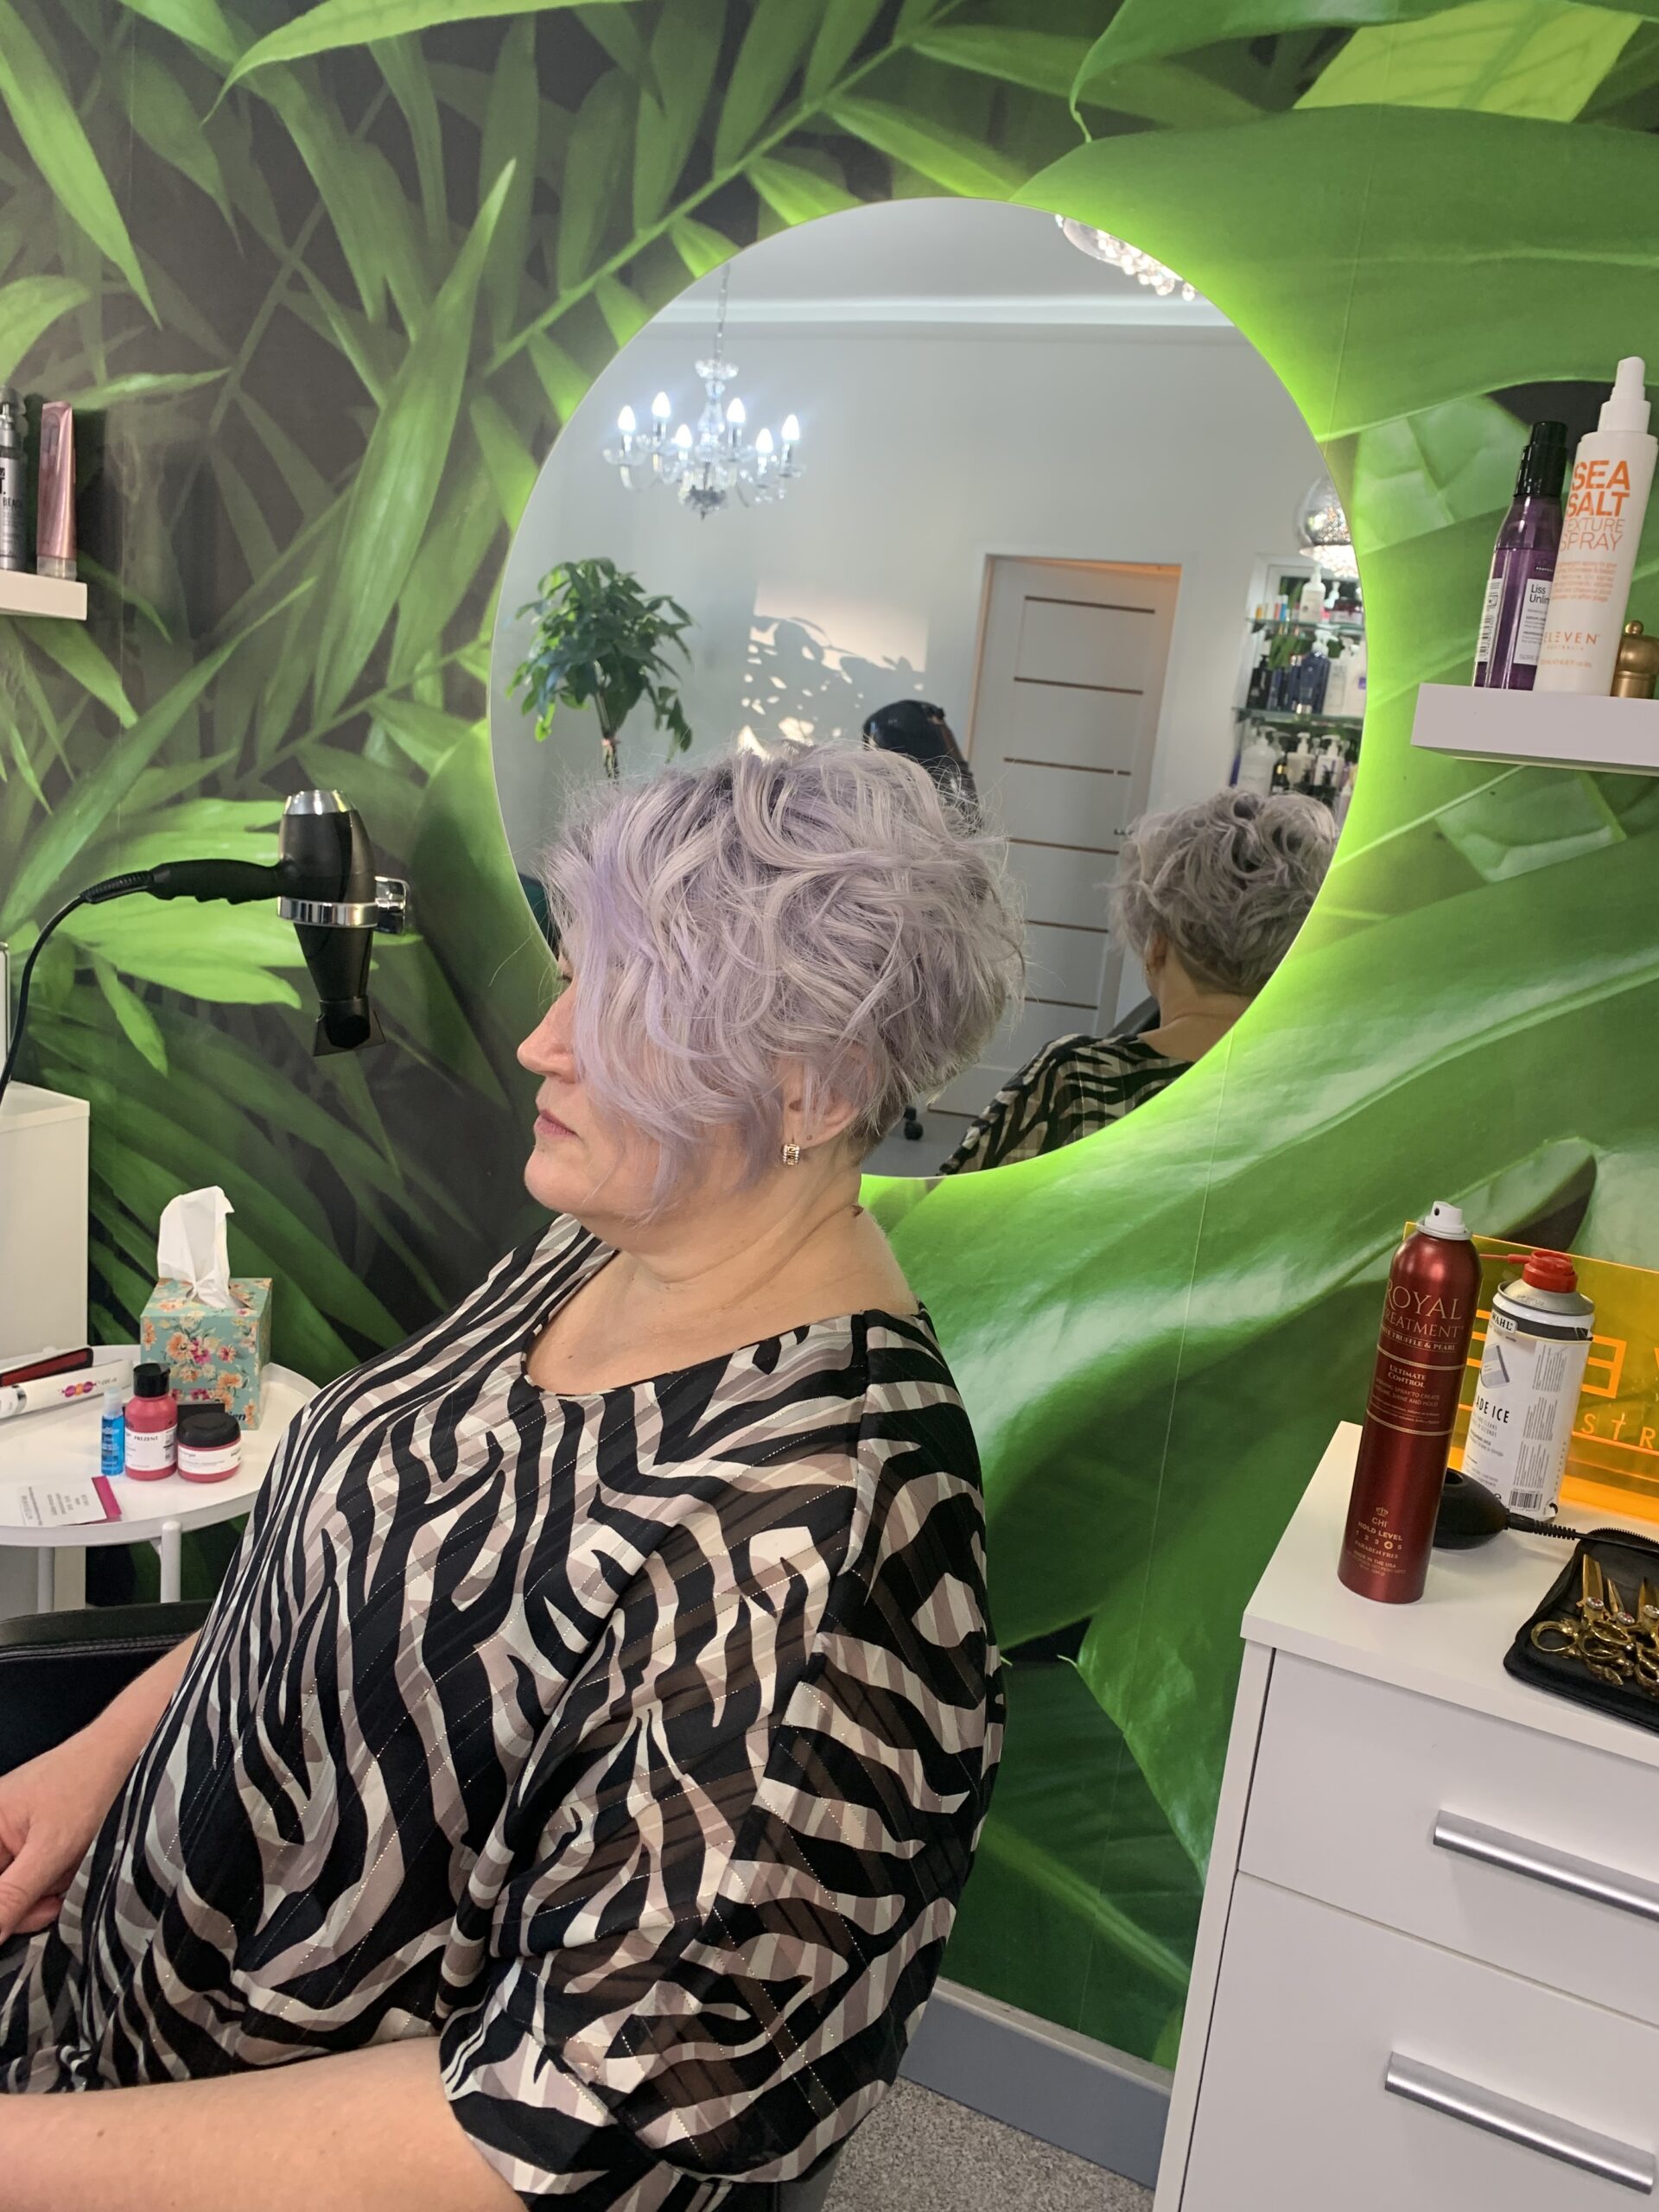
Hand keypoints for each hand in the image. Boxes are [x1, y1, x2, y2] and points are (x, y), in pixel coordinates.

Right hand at [0, 1734, 124, 1941]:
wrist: (131, 1748)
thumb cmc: (89, 1785)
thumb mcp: (51, 1849)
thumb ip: (12, 1896)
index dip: (7, 1910)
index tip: (39, 1908)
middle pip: (5, 1893)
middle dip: (35, 1898)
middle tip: (60, 1891)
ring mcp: (20, 1833)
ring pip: (27, 1888)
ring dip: (55, 1884)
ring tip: (78, 1859)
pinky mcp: (44, 1836)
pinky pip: (44, 1872)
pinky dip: (64, 1872)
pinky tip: (81, 1856)